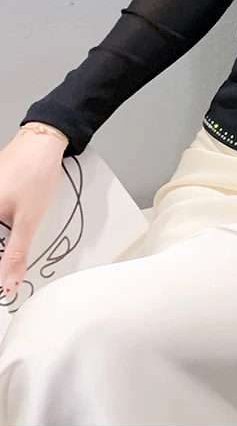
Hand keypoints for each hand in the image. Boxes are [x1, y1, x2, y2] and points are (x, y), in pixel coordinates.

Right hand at [0, 127, 66, 293]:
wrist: (43, 141)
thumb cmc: (35, 172)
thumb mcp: (29, 219)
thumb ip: (16, 254)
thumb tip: (8, 284)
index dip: (1, 265)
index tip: (5, 283)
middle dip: (3, 254)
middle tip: (11, 275)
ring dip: (3, 242)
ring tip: (14, 255)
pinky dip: (3, 228)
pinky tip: (13, 232)